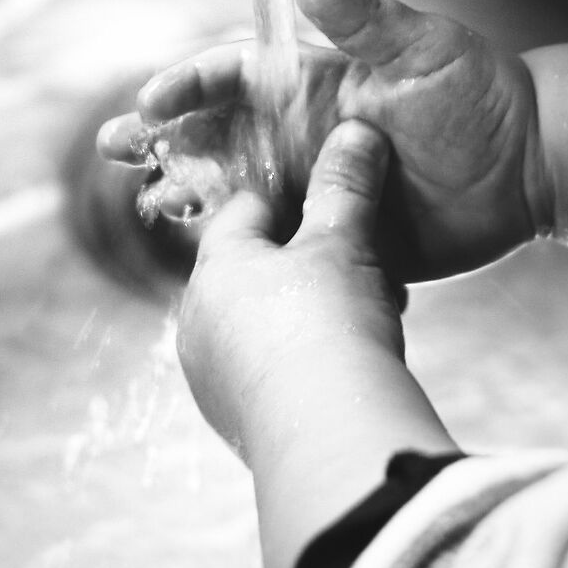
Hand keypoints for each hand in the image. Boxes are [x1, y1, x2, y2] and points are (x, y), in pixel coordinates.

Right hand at [99, 0, 549, 279]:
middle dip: (159, 137)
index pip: (232, 76)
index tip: (152, 101)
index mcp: (313, 83)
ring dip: (183, 192)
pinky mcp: (333, 238)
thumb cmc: (481, 93)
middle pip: (213, 133)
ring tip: (144, 202)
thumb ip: (363, 18)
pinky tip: (199, 262)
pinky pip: (273, 248)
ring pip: (231, 192)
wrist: (528, 170)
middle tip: (115, 147)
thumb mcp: (424, 46)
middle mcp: (302, 134)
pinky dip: (234, 252)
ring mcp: (313, 188)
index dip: (188, 85)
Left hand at [176, 118, 408, 457]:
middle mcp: (197, 322)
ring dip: (313, 315)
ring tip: (371, 315)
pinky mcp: (236, 422)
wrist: (328, 436)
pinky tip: (352, 363)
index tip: (338, 202)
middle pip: (255, 271)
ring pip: (264, 326)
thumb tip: (355, 131)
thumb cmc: (329, 324)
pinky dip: (307, 362)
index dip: (296, 199)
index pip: (245, 210)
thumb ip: (345, 185)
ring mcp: (212, 378)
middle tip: (366, 265)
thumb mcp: (343, 243)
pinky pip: (270, 374)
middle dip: (311, 266)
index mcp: (212, 267)